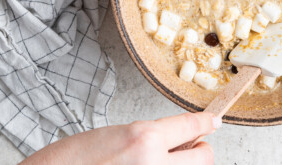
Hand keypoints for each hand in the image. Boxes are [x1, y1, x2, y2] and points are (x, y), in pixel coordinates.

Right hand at [21, 112, 220, 164]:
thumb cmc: (67, 162)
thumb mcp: (113, 136)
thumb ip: (148, 137)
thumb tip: (176, 140)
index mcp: (143, 138)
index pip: (191, 125)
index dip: (205, 122)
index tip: (213, 121)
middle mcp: (155, 164)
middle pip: (205, 157)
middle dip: (200, 151)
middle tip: (189, 149)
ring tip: (163, 162)